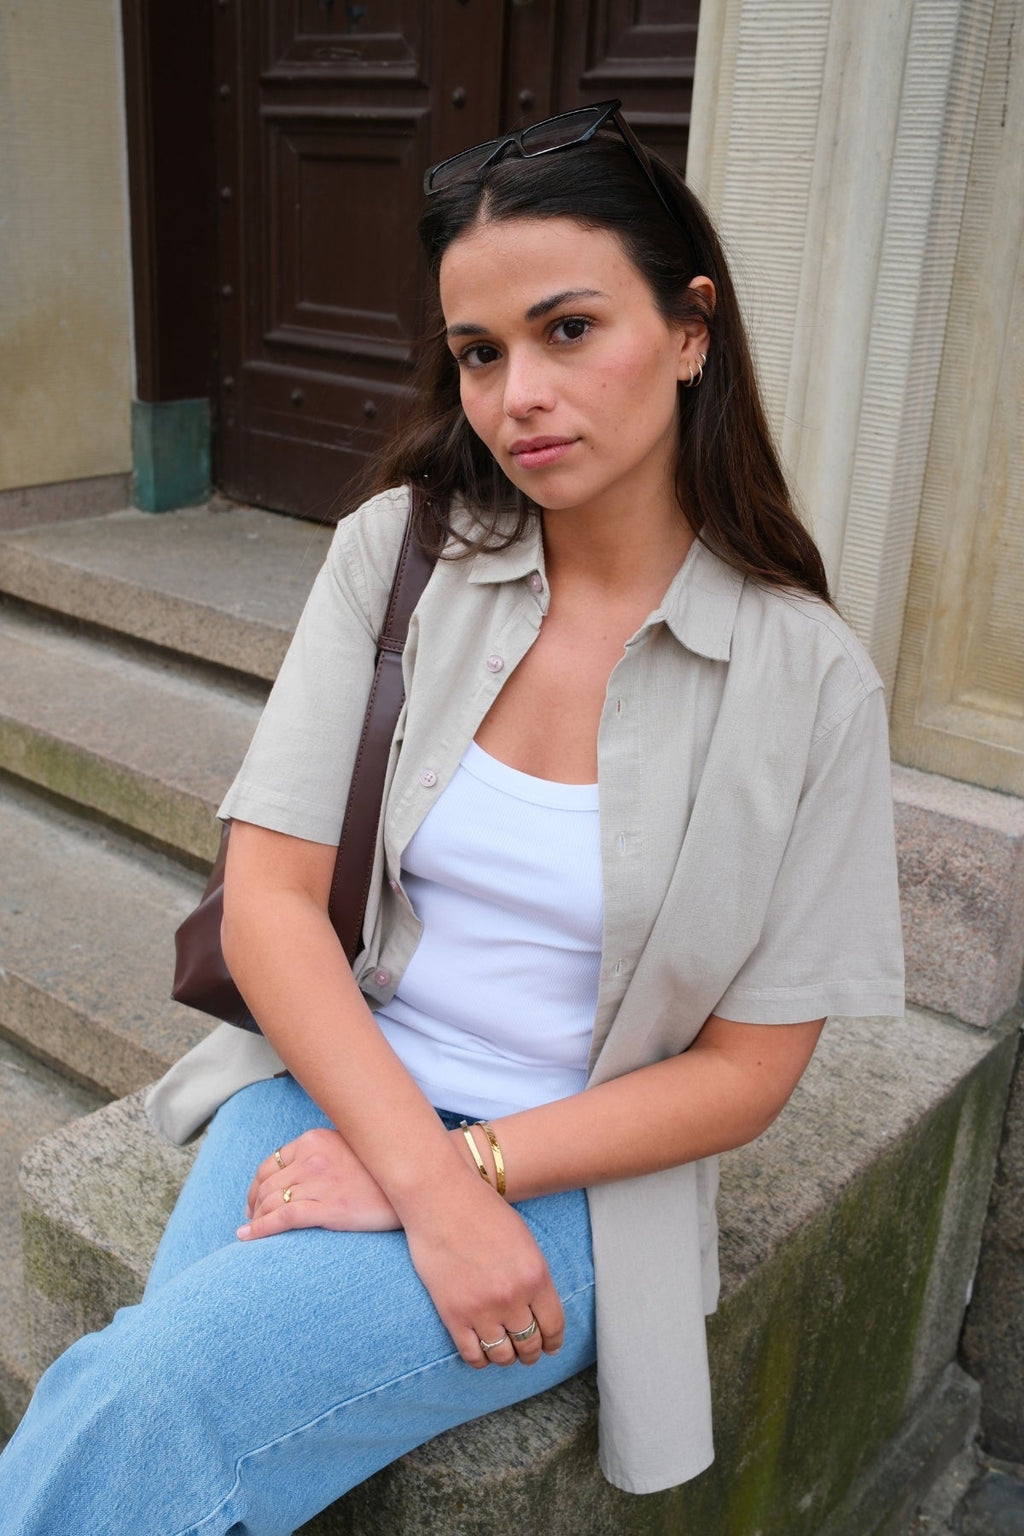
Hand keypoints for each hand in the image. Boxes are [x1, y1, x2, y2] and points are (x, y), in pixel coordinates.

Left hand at [238, 1127, 399, 1238]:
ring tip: (249, 1231)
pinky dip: (260, 1228)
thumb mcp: (348, 1146)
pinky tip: (248, 1237)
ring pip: (271, 1201)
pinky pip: (283, 1218)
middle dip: (254, 1205)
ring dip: (255, 1218)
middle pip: (268, 1184)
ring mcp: (320, 1183)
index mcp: (314, 1140)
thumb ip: (321, 1152)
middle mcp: (313, 1158)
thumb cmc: (381, 1169)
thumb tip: (296, 1170)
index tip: (253, 1199)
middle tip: (250, 1219)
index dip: (256, 1185)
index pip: (271, 1164)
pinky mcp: (328, 1208)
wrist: (412, 1183)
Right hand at [402, 1185, 564, 1369]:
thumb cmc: (481, 1210)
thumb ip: (532, 1274)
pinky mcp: (453, 1315)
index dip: (553, 1342)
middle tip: (527, 1354)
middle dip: (531, 1353)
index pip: (553, 1325)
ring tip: (504, 1355)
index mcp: (535, 1275)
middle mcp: (513, 1297)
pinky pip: (472, 1354)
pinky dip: (479, 1360)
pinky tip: (481, 1353)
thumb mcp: (522, 1239)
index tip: (550, 1348)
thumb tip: (537, 1306)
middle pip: (529, 1343)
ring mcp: (482, 1308)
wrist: (439, 1198)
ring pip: (502, 1355)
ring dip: (506, 1359)